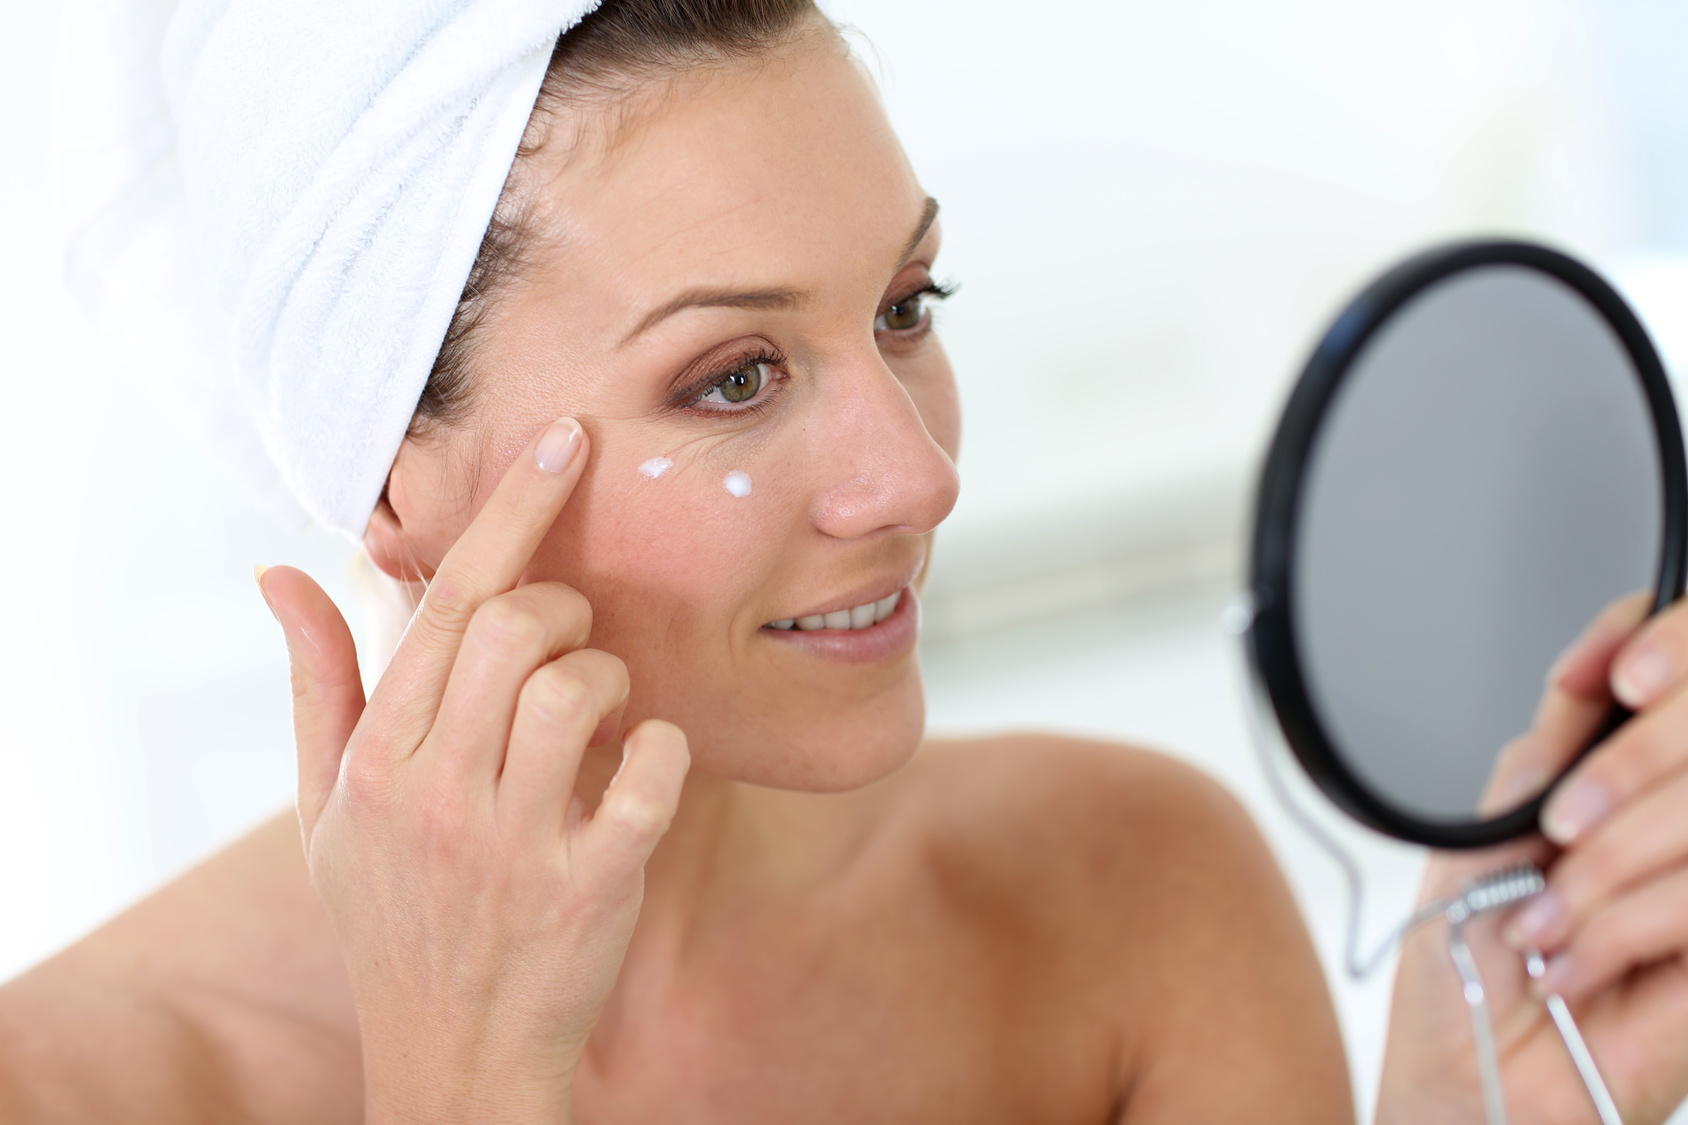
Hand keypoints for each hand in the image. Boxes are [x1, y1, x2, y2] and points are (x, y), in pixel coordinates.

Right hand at [258, 417, 689, 1124]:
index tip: (569, 439)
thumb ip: (317, 683)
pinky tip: (645, 771)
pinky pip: (654, 775)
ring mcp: (516, 841)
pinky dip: (666, 753)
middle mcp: (439, 792)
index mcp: (379, 760)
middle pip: (517, 627)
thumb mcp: (328, 807)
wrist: (452, 1055)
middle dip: (567, 608)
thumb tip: (280, 569)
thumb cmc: (393, 912)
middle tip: (574, 643)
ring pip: (582, 688)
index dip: (514, 509)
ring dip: (613, 680)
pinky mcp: (592, 885)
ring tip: (603, 718)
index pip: (447, 600)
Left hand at [1379, 593, 1687, 1124]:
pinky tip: (1573, 966)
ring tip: (1542, 927)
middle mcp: (1675, 839)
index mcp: (1625, 796)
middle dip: (1616, 788)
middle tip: (1554, 839)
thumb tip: (1592, 664)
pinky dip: (1621, 930)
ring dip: (1603, 878)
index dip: (1658, 653)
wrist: (1472, 1081)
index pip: (1678, 692)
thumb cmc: (1467, 970)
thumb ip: (1553, 751)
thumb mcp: (1490, 833)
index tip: (1608, 668)